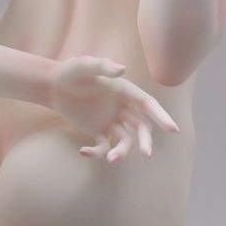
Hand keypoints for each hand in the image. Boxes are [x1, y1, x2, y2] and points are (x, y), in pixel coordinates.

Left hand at [49, 56, 179, 162]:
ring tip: (112, 160)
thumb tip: (122, 69)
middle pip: (141, 127)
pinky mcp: (97, 131)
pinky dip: (96, 152)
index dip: (160, 116)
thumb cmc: (70, 72)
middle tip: (147, 153)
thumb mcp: (83, 66)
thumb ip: (102, 67)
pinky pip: (103, 146)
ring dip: (122, 152)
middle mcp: (122, 108)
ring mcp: (111, 121)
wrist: (52, 85)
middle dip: (146, 140)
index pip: (147, 104)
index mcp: (123, 91)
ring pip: (125, 140)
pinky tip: (83, 151)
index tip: (172, 129)